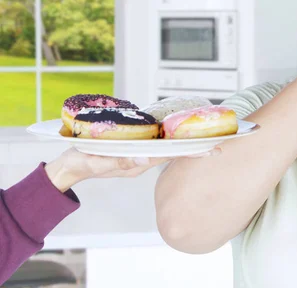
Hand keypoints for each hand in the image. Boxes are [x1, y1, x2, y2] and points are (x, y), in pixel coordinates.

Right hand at [44, 147, 219, 192]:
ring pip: (167, 148)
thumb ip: (119, 161)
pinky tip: (179, 135)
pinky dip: (169, 140)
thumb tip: (143, 158)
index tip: (212, 148)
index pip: (170, 156)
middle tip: (220, 141)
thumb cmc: (82, 163)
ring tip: (206, 136)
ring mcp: (138, 156)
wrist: (69, 168)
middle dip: (195, 147)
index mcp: (138, 163)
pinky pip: (155, 145)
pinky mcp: (132, 150)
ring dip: (185, 143)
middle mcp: (142, 159)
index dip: (191, 151)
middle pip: (174, 152)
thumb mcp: (97, 161)